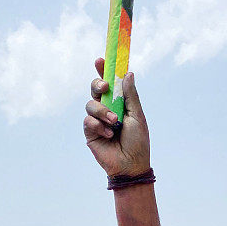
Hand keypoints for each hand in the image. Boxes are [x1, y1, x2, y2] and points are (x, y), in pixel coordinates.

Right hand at [83, 58, 150, 177]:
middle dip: (98, 85)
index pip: (110, 84)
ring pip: (90, 104)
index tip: (101, 60)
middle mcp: (106, 109)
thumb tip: (128, 74)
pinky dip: (99, 126)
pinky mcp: (90, 132)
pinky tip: (109, 135)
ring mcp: (97, 120)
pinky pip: (88, 121)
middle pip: (95, 89)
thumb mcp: (137, 116)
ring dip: (103, 112)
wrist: (131, 165)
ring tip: (114, 123)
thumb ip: (131, 96)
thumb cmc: (138, 142)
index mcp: (119, 103)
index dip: (104, 71)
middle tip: (105, 88)